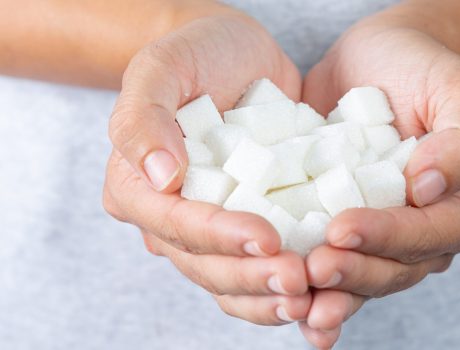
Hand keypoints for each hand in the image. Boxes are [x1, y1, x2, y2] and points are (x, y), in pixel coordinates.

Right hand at [103, 9, 311, 324]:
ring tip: (310, 298)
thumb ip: (143, 119)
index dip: (219, 237)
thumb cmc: (194, 53)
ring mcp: (212, 227)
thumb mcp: (160, 68)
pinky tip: (317, 296)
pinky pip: (260, 268)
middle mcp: (170, 219)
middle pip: (204, 264)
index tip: (267, 238)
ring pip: (231, 280)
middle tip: (299, 279)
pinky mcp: (249, 225)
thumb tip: (161, 178)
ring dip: (268, 296)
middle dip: (250, 277)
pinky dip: (283, 288)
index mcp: (138, 189)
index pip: (175, 224)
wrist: (235, 54)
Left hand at [300, 13, 459, 348]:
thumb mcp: (457, 89)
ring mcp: (385, 236)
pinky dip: (317, 292)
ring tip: (298, 295)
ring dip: (332, 292)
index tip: (342, 228)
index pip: (431, 233)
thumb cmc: (421, 68)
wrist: (376, 59)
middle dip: (354, 273)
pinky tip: (294, 310)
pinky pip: (336, 265)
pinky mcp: (346, 229)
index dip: (388, 237)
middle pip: (396, 268)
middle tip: (313, 268)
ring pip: (364, 278)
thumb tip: (429, 189)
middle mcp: (427, 231)